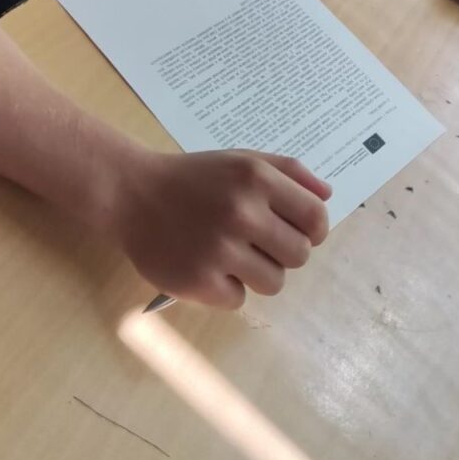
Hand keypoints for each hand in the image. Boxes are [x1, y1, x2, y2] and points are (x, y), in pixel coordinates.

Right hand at [112, 148, 331, 307]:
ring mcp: (220, 250)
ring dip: (257, 273)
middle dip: (283, 252)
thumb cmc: (193, 178)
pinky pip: (238, 299)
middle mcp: (242, 212)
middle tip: (257, 242)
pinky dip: (226, 289)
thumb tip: (327, 196)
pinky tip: (207, 266)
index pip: (316, 218)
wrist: (131, 193)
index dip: (313, 230)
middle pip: (299, 256)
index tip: (296, 231)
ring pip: (273, 283)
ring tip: (231, 255)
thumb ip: (288, 172)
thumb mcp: (241, 160)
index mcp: (256, 179)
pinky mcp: (199, 282)